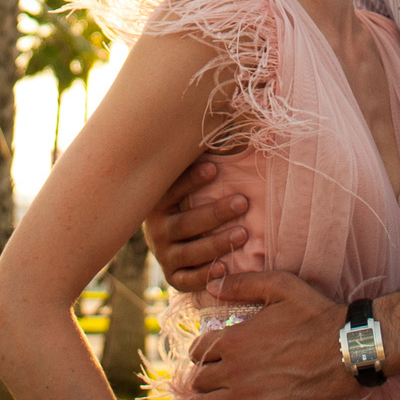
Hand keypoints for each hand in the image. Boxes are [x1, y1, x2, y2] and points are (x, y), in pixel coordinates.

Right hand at [142, 158, 252, 293]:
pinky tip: (224, 267)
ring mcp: (164, 254)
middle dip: (215, 212)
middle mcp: (156, 229)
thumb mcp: (193, 177)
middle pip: (184, 223)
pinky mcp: (173, 276)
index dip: (191, 179)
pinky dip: (204, 276)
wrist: (170, 239)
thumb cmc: (190, 198)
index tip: (215, 167)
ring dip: (216, 243)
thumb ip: (209, 156)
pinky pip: (187, 280)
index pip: (171, 189)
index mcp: (158, 201)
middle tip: (243, 202)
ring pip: (189, 252)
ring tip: (243, 233)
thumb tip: (240, 118)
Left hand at [161, 271, 357, 399]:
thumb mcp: (279, 286)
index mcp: (233, 340)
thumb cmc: (316, 315)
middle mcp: (233, 371)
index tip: (204, 358)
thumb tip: (212, 283)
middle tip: (199, 387)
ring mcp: (246, 399)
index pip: (199, 350)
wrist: (346, 350)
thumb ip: (242, 284)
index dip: (200, 353)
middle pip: (200, 380)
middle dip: (198, 382)